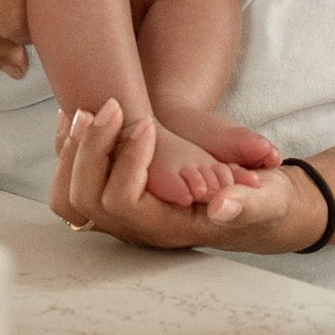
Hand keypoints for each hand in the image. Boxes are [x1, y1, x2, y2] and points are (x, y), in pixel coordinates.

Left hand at [50, 101, 307, 255]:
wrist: (255, 208)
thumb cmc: (262, 203)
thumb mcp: (266, 201)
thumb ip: (247, 204)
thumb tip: (221, 206)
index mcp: (169, 227)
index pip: (122, 202)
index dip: (127, 162)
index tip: (147, 125)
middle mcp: (137, 227)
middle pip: (85, 200)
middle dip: (92, 149)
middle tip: (112, 107)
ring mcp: (122, 217)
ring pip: (70, 197)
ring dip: (72, 152)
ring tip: (86, 110)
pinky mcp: (116, 199)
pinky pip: (72, 183)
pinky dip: (68, 149)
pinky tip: (75, 117)